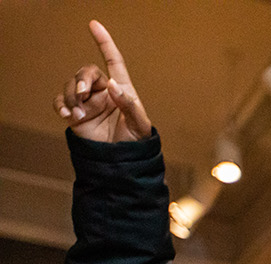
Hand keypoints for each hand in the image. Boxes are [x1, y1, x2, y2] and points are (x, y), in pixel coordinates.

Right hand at [53, 20, 151, 141]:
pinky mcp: (75, 113)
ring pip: (71, 85)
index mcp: (121, 89)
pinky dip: (61, 104)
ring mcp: (88, 102)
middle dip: (82, 79)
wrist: (122, 161)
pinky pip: (61, 101)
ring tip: (79, 112)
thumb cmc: (136, 142)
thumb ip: (129, 104)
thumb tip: (113, 85)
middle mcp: (103, 92)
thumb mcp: (140, 124)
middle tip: (83, 93)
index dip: (104, 42)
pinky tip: (68, 114)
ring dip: (72, 95)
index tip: (94, 25)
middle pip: (86, 72)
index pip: (112, 61)